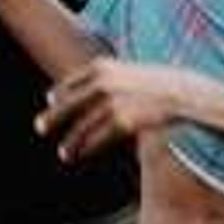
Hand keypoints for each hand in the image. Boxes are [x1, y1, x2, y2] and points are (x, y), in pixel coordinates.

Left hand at [35, 59, 194, 162]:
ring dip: (70, 141)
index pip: (73, 81)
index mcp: (103, 67)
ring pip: (81, 126)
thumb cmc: (162, 82)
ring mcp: (111, 103)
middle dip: (53, 117)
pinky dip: (86, 149)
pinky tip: (79, 156)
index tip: (50, 100)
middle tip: (39, 127)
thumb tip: (99, 87)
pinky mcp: (121, 122)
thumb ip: (114, 77)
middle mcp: (102, 83)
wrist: (184, 92)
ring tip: (64, 153)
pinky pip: (97, 139)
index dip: (60, 92)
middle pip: (69, 103)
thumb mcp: (133, 71)